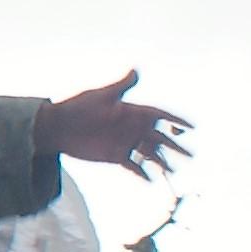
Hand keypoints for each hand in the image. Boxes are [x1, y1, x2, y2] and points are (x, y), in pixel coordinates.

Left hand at [32, 70, 189, 178]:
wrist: (57, 127)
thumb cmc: (78, 107)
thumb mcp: (102, 96)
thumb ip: (122, 86)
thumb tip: (136, 69)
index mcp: (133, 112)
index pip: (161, 116)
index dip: (177, 121)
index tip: (193, 127)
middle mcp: (132, 128)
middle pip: (160, 138)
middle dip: (176, 146)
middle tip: (191, 156)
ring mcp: (124, 143)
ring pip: (149, 154)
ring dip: (162, 162)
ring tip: (173, 172)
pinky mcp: (114, 156)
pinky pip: (133, 167)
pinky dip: (142, 174)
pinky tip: (151, 181)